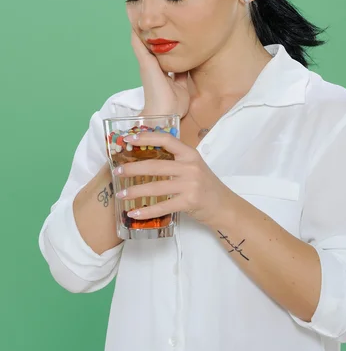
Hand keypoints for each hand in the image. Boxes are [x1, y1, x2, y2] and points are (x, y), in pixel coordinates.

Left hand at [112, 130, 230, 224]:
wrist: (223, 205)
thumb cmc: (205, 185)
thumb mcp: (193, 167)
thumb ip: (175, 161)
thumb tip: (145, 158)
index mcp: (190, 154)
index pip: (167, 139)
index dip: (147, 137)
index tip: (129, 139)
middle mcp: (190, 166)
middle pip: (155, 165)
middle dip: (132, 168)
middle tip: (117, 171)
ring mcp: (190, 184)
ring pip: (156, 187)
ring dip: (135, 191)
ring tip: (121, 194)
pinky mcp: (189, 201)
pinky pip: (162, 206)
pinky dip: (146, 211)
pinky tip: (134, 213)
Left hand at [130, 27, 190, 118]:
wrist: (166, 112)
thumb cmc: (154, 88)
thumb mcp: (146, 64)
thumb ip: (141, 48)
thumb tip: (134, 27)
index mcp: (149, 63)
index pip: (149, 44)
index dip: (151, 32)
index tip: (156, 17)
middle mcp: (159, 69)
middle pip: (163, 51)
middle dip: (167, 39)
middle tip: (174, 22)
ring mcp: (171, 77)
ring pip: (175, 59)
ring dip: (179, 51)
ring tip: (186, 35)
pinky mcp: (181, 84)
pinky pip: (185, 70)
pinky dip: (188, 63)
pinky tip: (194, 54)